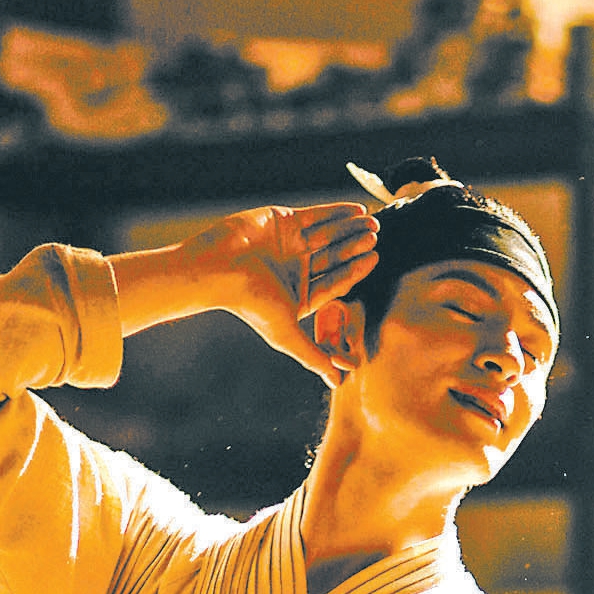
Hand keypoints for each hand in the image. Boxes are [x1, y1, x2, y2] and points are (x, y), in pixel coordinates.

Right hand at [110, 200, 379, 391]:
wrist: (218, 269)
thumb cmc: (251, 305)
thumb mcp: (288, 335)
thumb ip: (315, 357)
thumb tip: (340, 384)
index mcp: (300, 293)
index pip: (335, 282)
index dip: (355, 271)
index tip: (374, 259)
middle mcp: (297, 269)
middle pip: (334, 257)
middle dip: (355, 247)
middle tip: (375, 237)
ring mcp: (291, 244)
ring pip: (328, 235)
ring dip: (350, 229)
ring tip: (372, 223)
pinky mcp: (283, 221)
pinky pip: (316, 216)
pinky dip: (336, 213)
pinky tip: (356, 210)